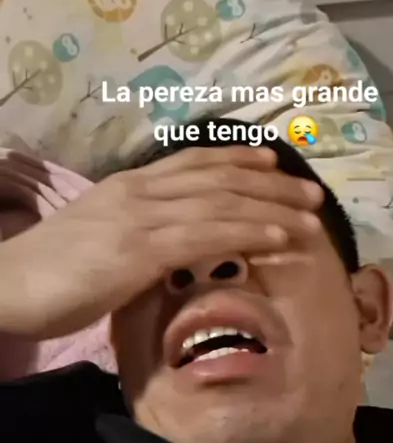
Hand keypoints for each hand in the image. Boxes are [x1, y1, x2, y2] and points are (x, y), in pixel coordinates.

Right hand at [0, 145, 322, 338]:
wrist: (8, 283)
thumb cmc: (50, 271)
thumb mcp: (99, 239)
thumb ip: (137, 234)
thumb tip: (170, 246)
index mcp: (129, 186)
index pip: (194, 162)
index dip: (238, 159)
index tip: (273, 161)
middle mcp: (140, 191)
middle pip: (218, 178)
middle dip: (270, 183)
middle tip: (312, 193)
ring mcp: (141, 217)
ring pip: (221, 203)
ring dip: (272, 207)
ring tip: (311, 215)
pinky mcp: (140, 248)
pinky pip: (207, 234)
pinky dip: (249, 230)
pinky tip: (279, 234)